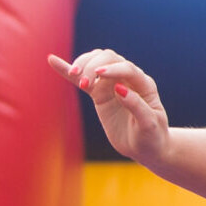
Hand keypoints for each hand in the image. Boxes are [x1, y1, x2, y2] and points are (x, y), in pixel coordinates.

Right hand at [50, 49, 168, 164]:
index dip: (114, 68)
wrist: (146, 148)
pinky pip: (82, 79)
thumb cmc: (152, 136)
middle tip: (84, 83)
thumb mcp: (149, 124)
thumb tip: (119, 88)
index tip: (100, 73)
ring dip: (83, 65)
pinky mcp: (100, 93)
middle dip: (94, 65)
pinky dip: (68, 70)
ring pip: (95, 62)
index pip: (128, 68)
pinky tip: (52, 60)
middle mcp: (129, 79)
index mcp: (145, 84)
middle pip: (109, 58)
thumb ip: (137, 106)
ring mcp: (113, 84)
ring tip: (75, 77)